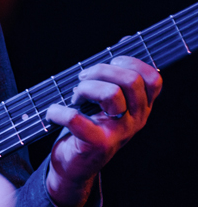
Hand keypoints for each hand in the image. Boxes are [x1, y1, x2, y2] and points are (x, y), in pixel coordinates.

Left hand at [44, 55, 161, 206]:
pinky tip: (53, 112)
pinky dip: (58, 111)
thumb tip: (125, 41)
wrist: (74, 165)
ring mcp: (119, 133)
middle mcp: (136, 120)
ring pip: (111, 94)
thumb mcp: (105, 100)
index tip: (109, 64)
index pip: (153, 79)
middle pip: (131, 81)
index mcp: (140, 107)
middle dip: (101, 71)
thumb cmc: (87, 125)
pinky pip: (76, 119)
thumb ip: (114, 75)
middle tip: (82, 80)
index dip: (130, 63)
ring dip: (84, 89)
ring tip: (74, 97)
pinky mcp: (98, 145)